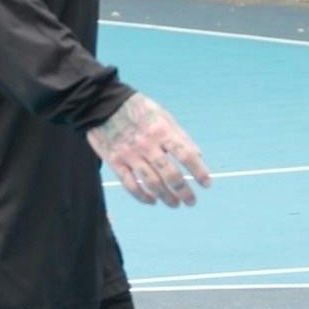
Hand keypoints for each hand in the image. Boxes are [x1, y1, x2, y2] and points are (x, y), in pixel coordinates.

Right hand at [89, 92, 210, 206]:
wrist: (102, 104)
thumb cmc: (139, 110)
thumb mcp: (164, 116)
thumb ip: (180, 137)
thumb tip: (198, 157)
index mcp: (162, 131)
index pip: (186, 155)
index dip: (199, 171)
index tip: (207, 184)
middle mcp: (147, 145)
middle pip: (170, 174)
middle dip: (184, 191)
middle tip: (191, 201)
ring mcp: (129, 154)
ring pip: (151, 183)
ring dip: (166, 197)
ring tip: (175, 204)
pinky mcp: (114, 162)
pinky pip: (130, 185)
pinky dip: (142, 196)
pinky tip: (152, 201)